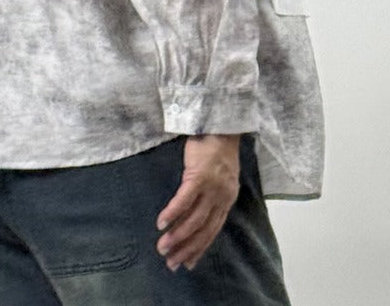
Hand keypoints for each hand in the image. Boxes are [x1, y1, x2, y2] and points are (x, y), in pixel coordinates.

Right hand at [156, 134, 240, 271]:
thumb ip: (212, 195)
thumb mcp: (222, 177)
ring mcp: (212, 187)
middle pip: (204, 229)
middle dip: (186, 248)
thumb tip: (196, 214)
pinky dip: (172, 213)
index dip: (199, 248)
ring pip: (194, 219)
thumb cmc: (217, 148)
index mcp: (228, 198)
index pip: (213, 230)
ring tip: (162, 247)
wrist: (221, 125)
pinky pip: (184, 200)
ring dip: (177, 236)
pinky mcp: (199, 176)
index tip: (187, 264)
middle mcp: (222, 196)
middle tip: (170, 262)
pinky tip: (161, 224)